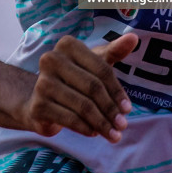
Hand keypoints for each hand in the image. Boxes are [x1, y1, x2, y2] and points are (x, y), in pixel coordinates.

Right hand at [19, 34, 136, 141]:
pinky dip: (85, 128)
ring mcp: (42, 83)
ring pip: (83, 106)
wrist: (41, 100)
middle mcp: (51, 60)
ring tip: (113, 134)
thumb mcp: (94, 63)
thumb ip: (114, 50)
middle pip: (93, 87)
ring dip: (102, 123)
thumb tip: (133, 38)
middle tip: (122, 125)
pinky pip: (69, 119)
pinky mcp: (38, 106)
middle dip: (111, 109)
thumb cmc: (74, 78)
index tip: (128, 109)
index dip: (117, 91)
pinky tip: (94, 133)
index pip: (101, 69)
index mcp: (68, 45)